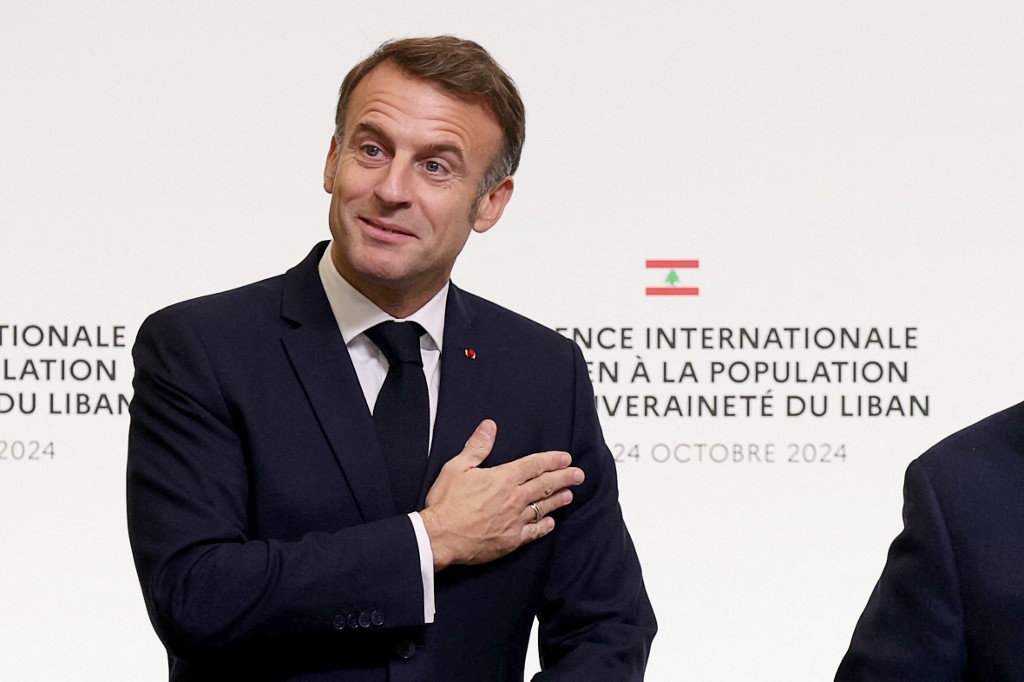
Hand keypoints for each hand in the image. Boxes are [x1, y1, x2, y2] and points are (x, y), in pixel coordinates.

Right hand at [419, 419, 583, 570]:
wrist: (439, 537)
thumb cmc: (446, 503)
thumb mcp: (457, 467)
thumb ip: (477, 447)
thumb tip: (489, 427)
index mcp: (503, 479)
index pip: (534, 465)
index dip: (552, 460)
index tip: (566, 458)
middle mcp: (514, 499)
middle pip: (545, 485)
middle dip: (564, 478)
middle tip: (579, 474)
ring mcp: (514, 521)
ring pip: (543, 507)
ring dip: (558, 500)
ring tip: (569, 495)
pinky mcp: (511, 540)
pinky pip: (534, 532)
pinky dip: (544, 526)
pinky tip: (550, 523)